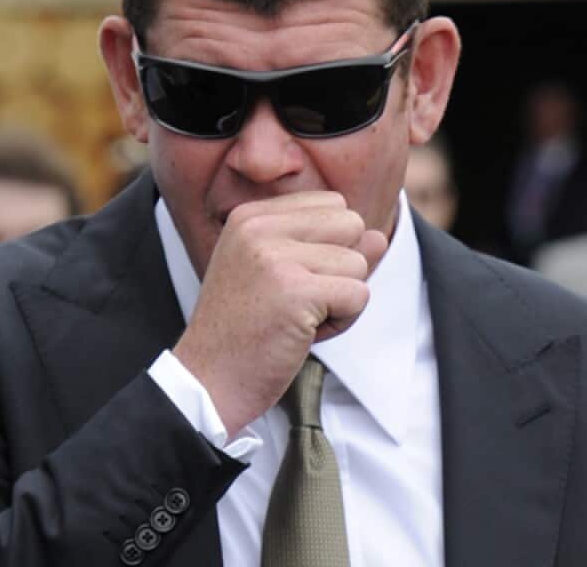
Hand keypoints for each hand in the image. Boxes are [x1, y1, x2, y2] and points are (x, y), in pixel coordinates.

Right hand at [172, 191, 387, 435]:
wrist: (207, 382)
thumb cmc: (247, 331)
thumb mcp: (286, 276)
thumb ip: (333, 249)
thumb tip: (378, 236)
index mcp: (252, 216)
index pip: (333, 204)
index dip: (330, 247)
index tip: (292, 280)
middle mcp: (260, 228)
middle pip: (352, 225)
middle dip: (341, 269)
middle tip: (298, 302)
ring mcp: (276, 257)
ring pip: (359, 263)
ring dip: (340, 300)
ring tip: (296, 319)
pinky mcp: (296, 291)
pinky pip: (359, 295)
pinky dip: (342, 322)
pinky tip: (302, 333)